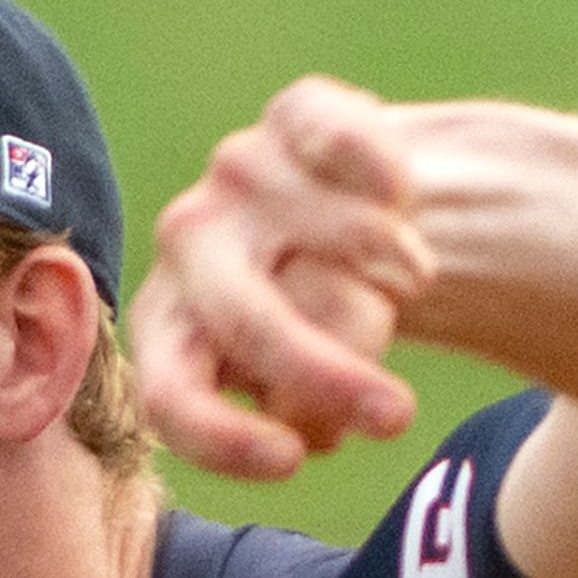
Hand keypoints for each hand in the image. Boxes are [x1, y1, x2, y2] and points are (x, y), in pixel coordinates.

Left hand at [131, 76, 432, 481]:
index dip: (223, 437)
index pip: (169, 395)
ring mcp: (237, 172)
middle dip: (328, 374)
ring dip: (390, 277)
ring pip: (328, 249)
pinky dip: (382, 179)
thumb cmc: (341, 323)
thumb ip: (308, 414)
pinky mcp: (294, 114)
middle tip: (397, 419)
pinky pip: (343, 147)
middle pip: (249, 322)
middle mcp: (188, 245)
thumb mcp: (315, 392)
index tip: (294, 462)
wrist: (380, 214)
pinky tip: (401, 197)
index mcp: (171, 328)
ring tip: (408, 282)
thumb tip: (311, 428)